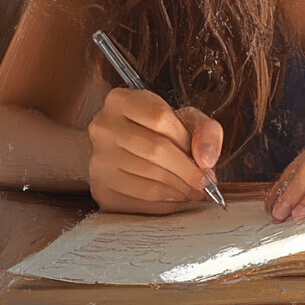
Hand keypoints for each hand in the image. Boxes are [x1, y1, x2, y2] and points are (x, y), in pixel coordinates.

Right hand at [87, 87, 223, 214]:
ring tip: (193, 190)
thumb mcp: (185, 119)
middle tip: (205, 182)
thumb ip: (206, 131)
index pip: (159, 118)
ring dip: (179, 189)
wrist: (126, 149)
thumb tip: (206, 160)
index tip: (204, 159)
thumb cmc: (159, 132)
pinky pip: (140, 201)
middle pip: (155, 150)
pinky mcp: (100, 190)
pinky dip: (165, 203)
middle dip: (188, 170)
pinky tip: (175, 197)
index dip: (186, 140)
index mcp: (121, 101)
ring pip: (149, 179)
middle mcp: (102, 128)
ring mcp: (98, 161)